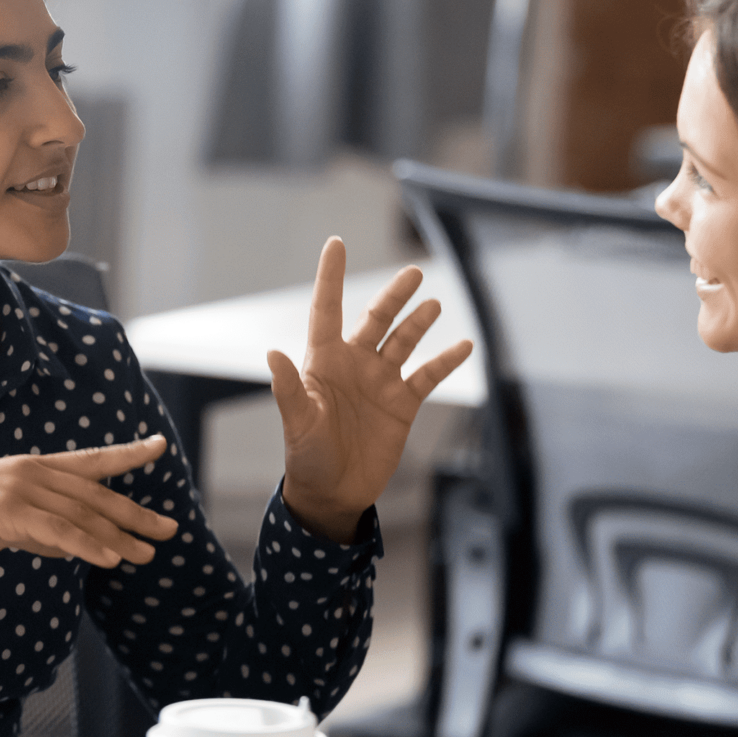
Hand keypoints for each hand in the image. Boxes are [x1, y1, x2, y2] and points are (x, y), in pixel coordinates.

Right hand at [0, 435, 177, 568]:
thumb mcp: (1, 519)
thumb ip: (37, 527)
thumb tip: (70, 544)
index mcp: (31, 467)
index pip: (89, 460)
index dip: (126, 454)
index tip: (158, 447)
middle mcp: (32, 471)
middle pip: (96, 494)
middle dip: (136, 514)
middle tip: (169, 529)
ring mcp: (20, 488)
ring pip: (83, 514)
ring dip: (119, 537)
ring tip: (147, 554)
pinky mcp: (7, 511)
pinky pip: (57, 531)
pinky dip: (87, 545)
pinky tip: (109, 558)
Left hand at [268, 237, 472, 541]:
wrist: (333, 493)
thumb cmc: (306, 457)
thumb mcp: (297, 423)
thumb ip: (289, 389)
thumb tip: (273, 353)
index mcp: (324, 361)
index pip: (327, 309)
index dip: (331, 276)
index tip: (336, 242)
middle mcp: (354, 364)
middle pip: (376, 319)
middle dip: (394, 295)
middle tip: (413, 272)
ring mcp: (380, 382)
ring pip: (404, 341)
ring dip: (419, 322)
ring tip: (434, 303)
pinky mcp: (402, 404)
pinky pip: (428, 376)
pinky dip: (446, 361)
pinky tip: (464, 346)